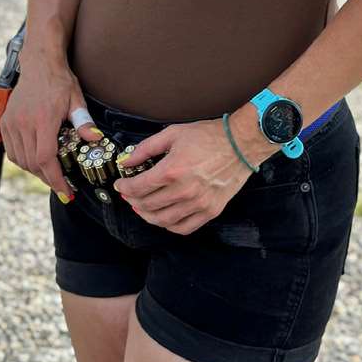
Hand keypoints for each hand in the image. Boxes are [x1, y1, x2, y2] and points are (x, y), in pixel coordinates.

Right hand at [0, 56, 103, 200]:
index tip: (65, 190)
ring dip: (34, 170)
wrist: (39, 63)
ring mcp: (11, 123)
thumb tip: (95, 139)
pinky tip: (34, 160)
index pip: (46, 158)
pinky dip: (22, 160)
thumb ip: (84, 121)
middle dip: (48, 178)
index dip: (55, 179)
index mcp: (43, 119)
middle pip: (33, 163)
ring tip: (50, 173)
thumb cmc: (59, 80)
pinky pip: (11, 150)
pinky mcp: (5, 122)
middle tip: (62, 184)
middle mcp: (24, 123)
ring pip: (20, 159)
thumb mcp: (76, 99)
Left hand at [113, 118, 254, 234]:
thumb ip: (146, 148)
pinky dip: (169, 226)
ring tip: (142, 207)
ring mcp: (198, 204)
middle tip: (130, 195)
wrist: (241, 143)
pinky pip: (184, 228)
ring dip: (147, 215)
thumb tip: (126, 161)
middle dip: (133, 201)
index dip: (125, 188)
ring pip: (163, 220)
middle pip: (148, 205)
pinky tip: (164, 217)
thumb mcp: (173, 133)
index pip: (139, 187)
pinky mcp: (210, 211)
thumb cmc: (208, 136)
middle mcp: (184, 191)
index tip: (121, 185)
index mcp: (172, 170)